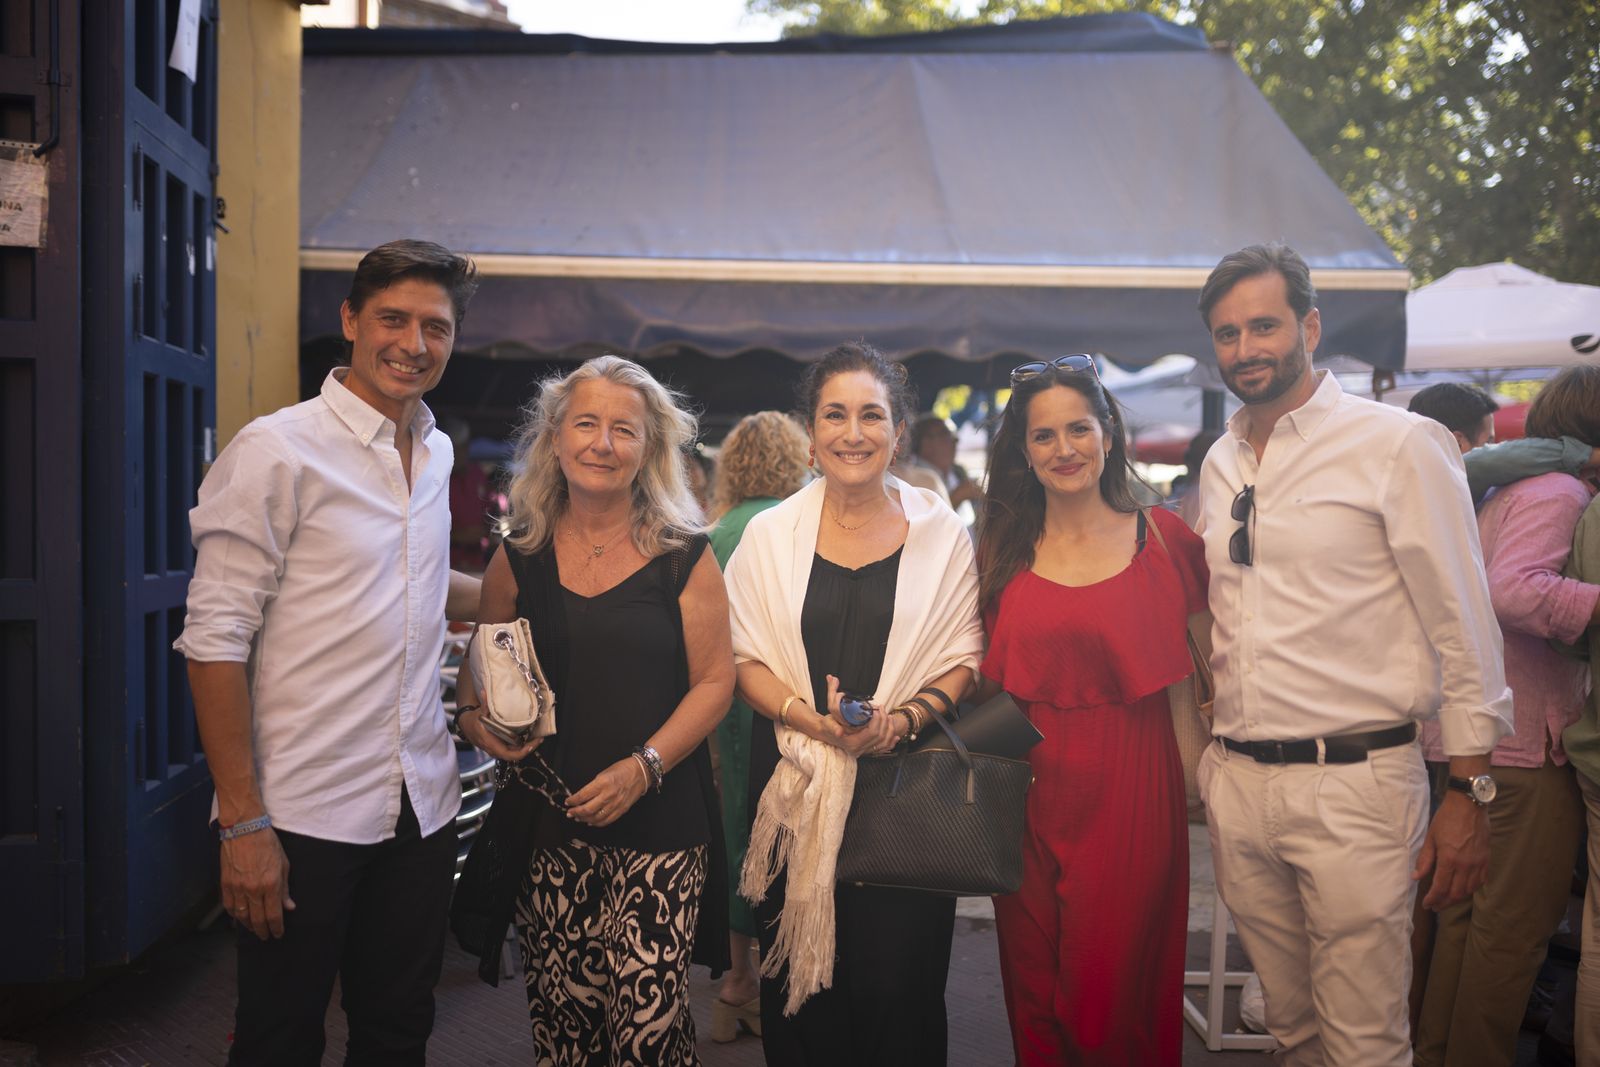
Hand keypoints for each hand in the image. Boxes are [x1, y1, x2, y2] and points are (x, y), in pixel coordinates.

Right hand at [221, 827, 294, 939]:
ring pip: (241, 916)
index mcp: (270, 884)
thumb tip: (289, 907)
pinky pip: (229, 906)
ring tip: (254, 929)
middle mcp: (253, 889)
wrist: (244, 828)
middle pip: (257, 919)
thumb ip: (284, 888)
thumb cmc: (267, 843)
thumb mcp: (283, 864)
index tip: (278, 934)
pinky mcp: (225, 883)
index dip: (276, 928)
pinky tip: (239, 917)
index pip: (274, 915)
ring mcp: (237, 887)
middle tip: (266, 936)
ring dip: (248, 925)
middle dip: (263, 931)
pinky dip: (234, 915)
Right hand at [456, 707, 542, 762]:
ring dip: (527, 746)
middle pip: (515, 755)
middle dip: (529, 748)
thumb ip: (485, 704)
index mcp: (490, 743)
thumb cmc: (473, 721)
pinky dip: (522, 745)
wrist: (467, 726)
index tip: (531, 745)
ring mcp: (498, 750)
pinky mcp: (500, 747)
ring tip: (537, 737)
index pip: (508, 754)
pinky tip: (529, 737)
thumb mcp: (479, 713)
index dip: (521, 752)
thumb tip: (484, 692)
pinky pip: (513, 749)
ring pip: (515, 753)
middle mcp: (495, 749)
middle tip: (539, 738)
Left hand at [566, 757, 650, 827]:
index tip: (567, 802)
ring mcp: (616, 804)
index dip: (572, 800)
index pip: (582, 795)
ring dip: (584, 819)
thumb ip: (593, 786)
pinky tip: (591, 822)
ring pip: (596, 818)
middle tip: (570, 813)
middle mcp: (608, 795)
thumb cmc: (622, 769)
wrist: (641, 772)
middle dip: (576, 812)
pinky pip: (607, 821)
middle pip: (587, 809)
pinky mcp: (622, 810)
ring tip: (578, 818)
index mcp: (602, 783)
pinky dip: (597, 823)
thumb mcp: (603, 773)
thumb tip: (582, 797)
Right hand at [821, 674, 899, 757]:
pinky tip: (896, 736)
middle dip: (884, 721)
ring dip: (889, 729)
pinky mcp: (865, 749)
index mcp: (852, 743)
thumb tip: (839, 732)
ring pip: (883, 742)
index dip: (877, 720)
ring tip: (887, 716)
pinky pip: (882, 748)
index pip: (872, 733)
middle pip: (880, 737)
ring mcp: (863, 750)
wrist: (824, 732)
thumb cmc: (827, 726)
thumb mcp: (828, 724)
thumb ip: (833, 727)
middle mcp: (859, 749)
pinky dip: (890, 742)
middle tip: (882, 709)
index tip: (876, 709)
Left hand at [1414, 791, 1489, 909]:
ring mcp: (1478, 863)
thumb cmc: (1446, 819)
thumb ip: (1425, 859)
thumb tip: (1416, 877)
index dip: (1433, 899)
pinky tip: (1464, 889)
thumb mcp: (1431, 838)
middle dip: (1444, 902)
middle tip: (1436, 906)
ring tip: (1448, 900)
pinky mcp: (1486, 859)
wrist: (1469, 805)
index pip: (1441, 887)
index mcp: (1449, 859)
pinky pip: (1481, 880)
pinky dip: (1472, 888)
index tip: (1427, 904)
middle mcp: (1466, 865)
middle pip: (1456, 893)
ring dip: (1458, 898)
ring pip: (1469, 889)